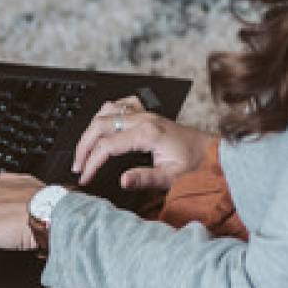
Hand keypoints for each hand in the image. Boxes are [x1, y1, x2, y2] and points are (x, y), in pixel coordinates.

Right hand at [71, 96, 208, 191]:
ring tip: (84, 149)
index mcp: (147, 133)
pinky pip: (119, 105)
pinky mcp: (145, 114)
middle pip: (99, 126)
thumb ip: (146, 179)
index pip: (107, 145)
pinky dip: (105, 114)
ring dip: (90, 130)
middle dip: (83, 146)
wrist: (210, 151)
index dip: (92, 162)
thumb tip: (122, 181)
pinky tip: (101, 125)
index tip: (85, 177)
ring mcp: (143, 114)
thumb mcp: (172, 177)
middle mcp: (143, 119)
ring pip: (105, 112)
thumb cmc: (194, 163)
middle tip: (78, 166)